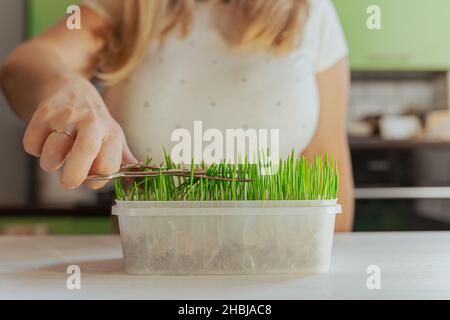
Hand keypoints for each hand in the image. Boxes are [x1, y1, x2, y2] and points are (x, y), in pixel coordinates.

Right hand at [23, 73, 136, 189]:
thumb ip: (124, 161)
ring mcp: (67, 115)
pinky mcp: (44, 112)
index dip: (97, 179)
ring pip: (52, 153)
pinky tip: (45, 140)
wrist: (67, 86)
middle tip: (68, 182)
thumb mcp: (114, 136)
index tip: (91, 178)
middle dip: (74, 176)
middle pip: (86, 151)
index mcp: (111, 133)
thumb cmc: (93, 119)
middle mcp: (92, 121)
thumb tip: (136, 182)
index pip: (108, 165)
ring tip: (57, 155)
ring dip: (50, 164)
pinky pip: (32, 144)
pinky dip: (34, 149)